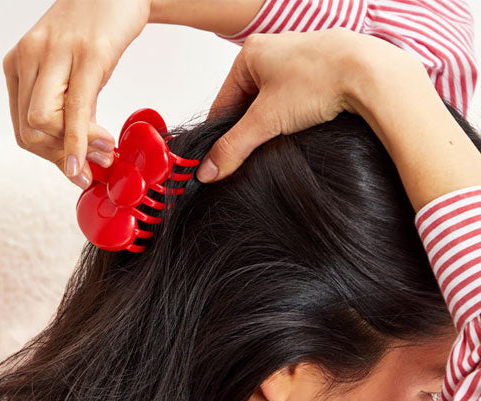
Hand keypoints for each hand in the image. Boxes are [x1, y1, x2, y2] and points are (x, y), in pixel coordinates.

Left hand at [2, 0, 150, 189]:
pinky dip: (81, 139)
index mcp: (20, 63)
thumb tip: (80, 157)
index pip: (22, 130)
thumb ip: (69, 111)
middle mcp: (30, 56)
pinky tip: (98, 150)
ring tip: (103, 150)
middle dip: (61, 158)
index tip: (77, 170)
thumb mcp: (72, 73)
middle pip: (29, 132)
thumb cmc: (94, 31)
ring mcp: (56, 54)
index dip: (51, 158)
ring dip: (75, 149)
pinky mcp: (87, 55)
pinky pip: (75, 109)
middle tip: (92, 165)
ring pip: (43, 123)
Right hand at [196, 28, 410, 182]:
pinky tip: (301, 128)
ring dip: (273, 124)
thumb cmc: (320, 80)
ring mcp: (298, 59)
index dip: (221, 134)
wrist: (371, 73)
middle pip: (247, 104)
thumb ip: (233, 147)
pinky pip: (295, 99)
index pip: (222, 102)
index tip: (222, 158)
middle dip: (250, 129)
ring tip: (281, 139)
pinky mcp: (320, 70)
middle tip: (255, 152)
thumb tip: (208, 171)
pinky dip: (294, 116)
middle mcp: (273, 50)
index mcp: (250, 53)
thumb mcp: (266, 120)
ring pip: (272, 102)